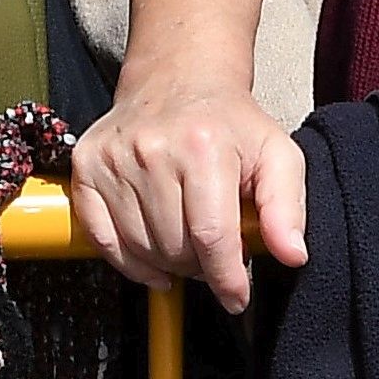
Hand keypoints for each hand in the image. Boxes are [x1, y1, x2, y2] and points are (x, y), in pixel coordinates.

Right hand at [71, 75, 306, 312]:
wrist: (179, 80)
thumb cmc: (231, 125)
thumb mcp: (276, 154)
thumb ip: (286, 207)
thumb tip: (292, 255)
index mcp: (204, 145)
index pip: (212, 236)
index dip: (226, 278)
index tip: (237, 297)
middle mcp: (152, 149)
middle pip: (175, 248)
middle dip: (201, 267)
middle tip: (214, 251)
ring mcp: (113, 158)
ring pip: (140, 249)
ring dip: (167, 263)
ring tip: (187, 242)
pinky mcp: (86, 166)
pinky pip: (101, 239)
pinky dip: (128, 262)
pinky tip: (152, 260)